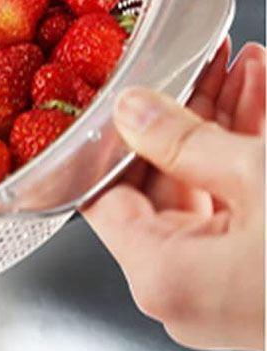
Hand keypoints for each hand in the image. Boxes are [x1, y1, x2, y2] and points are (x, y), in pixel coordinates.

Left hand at [83, 41, 265, 350]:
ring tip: (242, 62)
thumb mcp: (257, 172)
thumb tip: (132, 110)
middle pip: (160, 180)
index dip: (107, 132)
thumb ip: (182, 137)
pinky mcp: (266, 276)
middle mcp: (189, 291)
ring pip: (207, 186)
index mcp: (164, 274)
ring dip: (225, 119)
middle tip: (197, 59)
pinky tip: (266, 92)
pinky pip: (244, 205)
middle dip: (184, 109)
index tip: (117, 84)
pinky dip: (250, 151)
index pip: (101, 192)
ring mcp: (231, 287)